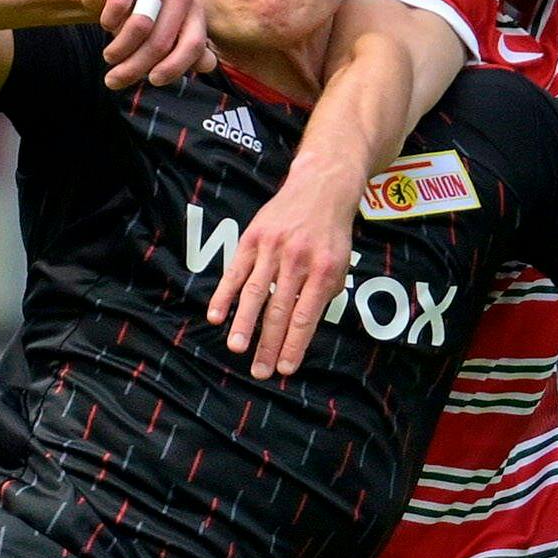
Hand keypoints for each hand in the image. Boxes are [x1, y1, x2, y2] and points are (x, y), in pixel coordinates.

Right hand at [76, 0, 215, 90]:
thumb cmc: (136, 19)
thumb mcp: (162, 38)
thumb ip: (187, 52)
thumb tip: (209, 65)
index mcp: (195, 10)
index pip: (194, 45)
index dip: (175, 67)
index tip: (153, 81)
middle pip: (162, 41)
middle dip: (136, 66)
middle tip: (115, 80)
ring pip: (141, 25)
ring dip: (119, 49)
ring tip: (109, 56)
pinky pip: (120, 4)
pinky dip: (109, 21)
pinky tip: (106, 23)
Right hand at [208, 166, 356, 379]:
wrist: (321, 186)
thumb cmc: (332, 232)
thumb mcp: (341, 263)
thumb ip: (324, 294)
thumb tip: (301, 329)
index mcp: (323, 270)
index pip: (306, 316)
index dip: (294, 345)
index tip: (284, 369)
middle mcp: (297, 259)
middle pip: (279, 310)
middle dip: (268, 344)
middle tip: (259, 372)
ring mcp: (272, 248)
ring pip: (255, 292)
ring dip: (244, 324)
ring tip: (237, 349)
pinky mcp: (252, 238)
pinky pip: (236, 271)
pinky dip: (224, 294)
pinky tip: (215, 316)